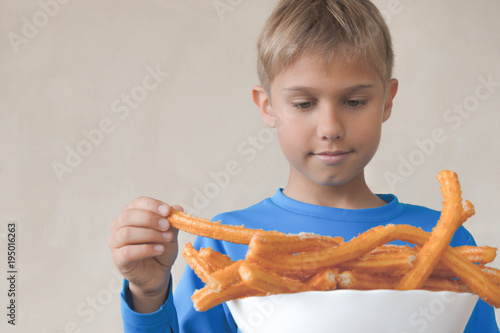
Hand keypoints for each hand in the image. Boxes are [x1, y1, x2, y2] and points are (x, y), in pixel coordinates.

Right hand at [108, 196, 179, 311]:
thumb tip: (177, 208)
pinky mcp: (118, 259)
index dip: (152, 205)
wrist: (158, 272)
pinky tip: (159, 249)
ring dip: (150, 234)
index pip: (137, 203)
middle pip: (128, 216)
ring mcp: (116, 242)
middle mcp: (119, 225)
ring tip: (167, 238)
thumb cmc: (160, 248)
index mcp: (131, 213)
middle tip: (167, 225)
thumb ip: (172, 221)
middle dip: (150, 219)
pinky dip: (146, 249)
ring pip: (127, 233)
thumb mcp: (170, 232)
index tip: (167, 211)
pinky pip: (127, 252)